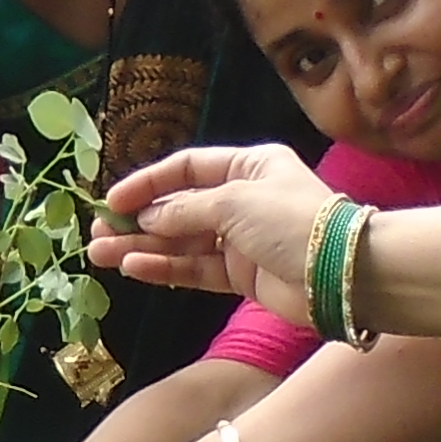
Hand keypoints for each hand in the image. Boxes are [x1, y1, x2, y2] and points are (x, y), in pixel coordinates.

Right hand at [88, 143, 332, 314]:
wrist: (342, 275)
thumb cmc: (292, 221)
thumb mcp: (234, 202)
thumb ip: (185, 209)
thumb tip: (146, 216)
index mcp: (249, 166)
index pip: (188, 168)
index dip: (148, 183)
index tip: (113, 201)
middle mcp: (243, 199)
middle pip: (179, 207)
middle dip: (138, 220)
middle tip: (98, 233)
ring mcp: (242, 239)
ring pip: (182, 241)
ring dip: (142, 247)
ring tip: (101, 255)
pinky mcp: (242, 276)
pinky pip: (195, 269)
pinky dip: (165, 267)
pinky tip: (134, 267)